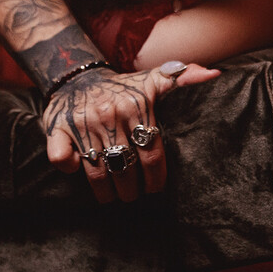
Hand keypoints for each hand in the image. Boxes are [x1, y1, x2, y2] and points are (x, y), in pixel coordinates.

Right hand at [42, 60, 218, 202]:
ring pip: (98, 171)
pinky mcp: (58, 129)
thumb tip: (215, 74)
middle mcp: (109, 115)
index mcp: (136, 107)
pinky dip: (69, 168)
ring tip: (115, 197)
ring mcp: (82, 123)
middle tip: (134, 196)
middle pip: (127, 168)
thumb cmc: (120, 87)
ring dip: (108, 191)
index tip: (155, 189)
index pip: (152, 153)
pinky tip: (80, 172)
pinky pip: (61, 158)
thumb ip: (183, 78)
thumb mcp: (152, 79)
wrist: (76, 75)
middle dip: (132, 189)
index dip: (156, 178)